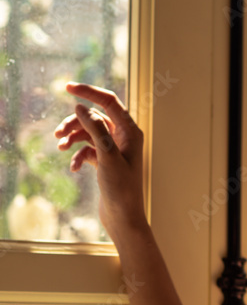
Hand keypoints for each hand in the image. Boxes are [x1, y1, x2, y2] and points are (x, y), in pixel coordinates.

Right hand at [54, 83, 146, 239]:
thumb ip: (96, 129)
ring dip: (73, 137)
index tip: (67, 86)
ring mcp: (115, 149)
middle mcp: (125, 137)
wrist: (124, 218)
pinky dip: (78, 155)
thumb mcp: (107, 156)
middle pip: (95, 117)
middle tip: (57, 134)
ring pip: (89, 132)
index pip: (109, 101)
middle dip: (75, 122)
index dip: (89, 91)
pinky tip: (74, 168)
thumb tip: (81, 106)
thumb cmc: (121, 189)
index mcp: (131, 131)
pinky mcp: (106, 161)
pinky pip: (87, 149)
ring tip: (61, 147)